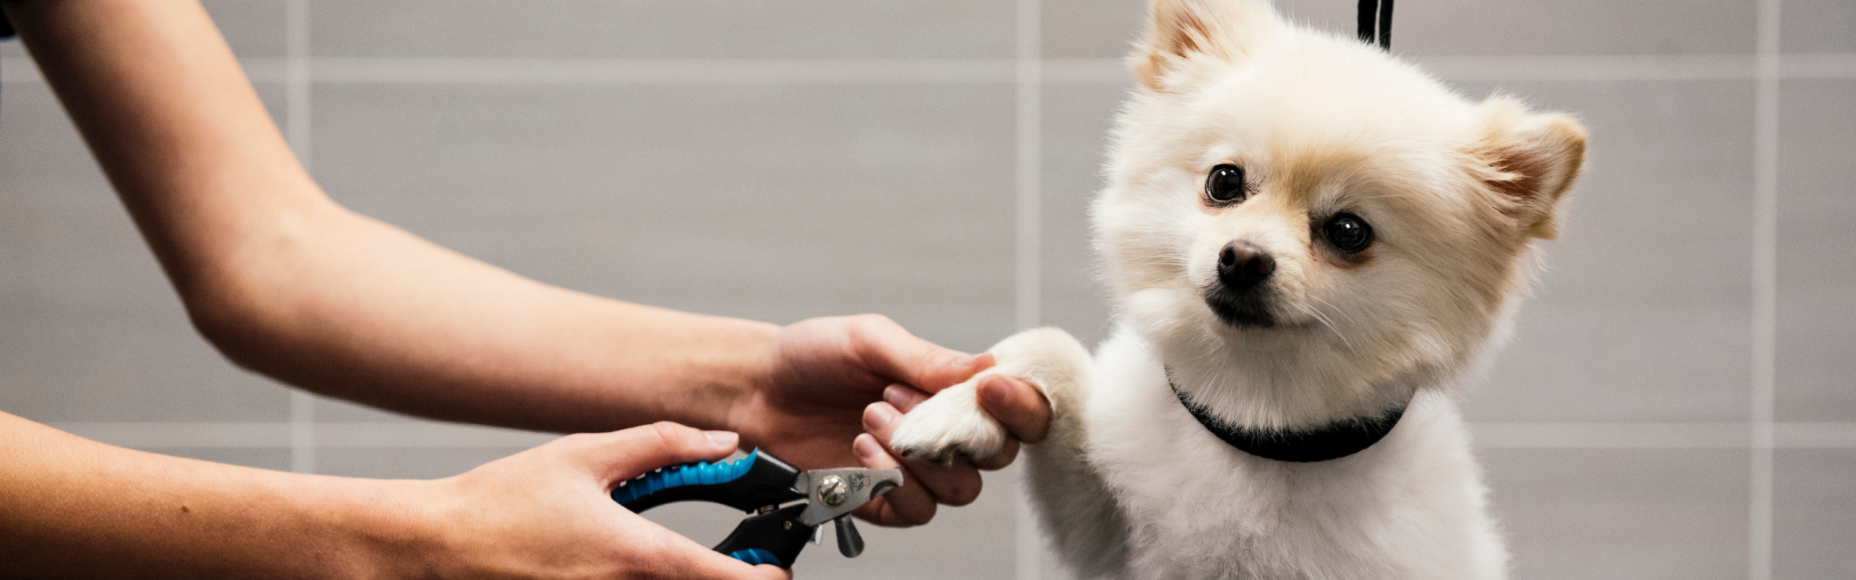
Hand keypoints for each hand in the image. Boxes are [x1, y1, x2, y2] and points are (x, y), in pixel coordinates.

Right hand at [418, 422, 788, 579]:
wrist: (434, 546)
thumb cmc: (499, 503)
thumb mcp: (586, 456)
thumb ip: (662, 444)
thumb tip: (722, 442)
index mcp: (638, 557)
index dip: (767, 575)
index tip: (777, 562)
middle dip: (730, 578)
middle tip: (735, 558)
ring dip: (685, 579)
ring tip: (675, 555)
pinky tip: (625, 564)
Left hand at [732, 315, 1051, 526]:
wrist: (756, 389)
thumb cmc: (813, 355)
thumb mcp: (870, 340)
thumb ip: (927, 358)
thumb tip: (988, 368)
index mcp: (954, 390)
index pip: (1018, 409)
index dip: (1021, 404)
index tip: (991, 388)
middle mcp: (945, 434)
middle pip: (998, 455)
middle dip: (956, 430)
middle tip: (898, 397)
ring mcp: (917, 472)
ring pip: (960, 489)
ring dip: (917, 455)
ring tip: (869, 416)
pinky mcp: (885, 503)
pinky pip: (918, 511)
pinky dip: (893, 482)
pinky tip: (860, 450)